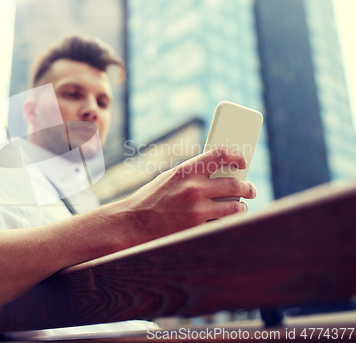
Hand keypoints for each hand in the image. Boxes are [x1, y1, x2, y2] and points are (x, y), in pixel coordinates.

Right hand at [124, 148, 256, 239]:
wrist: (133, 223)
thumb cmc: (151, 199)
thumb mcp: (170, 179)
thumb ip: (193, 175)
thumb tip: (219, 173)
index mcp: (186, 170)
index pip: (220, 155)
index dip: (237, 156)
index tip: (243, 161)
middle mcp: (194, 188)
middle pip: (234, 184)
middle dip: (247, 187)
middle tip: (250, 190)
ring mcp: (197, 209)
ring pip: (234, 206)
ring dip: (241, 206)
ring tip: (241, 205)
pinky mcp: (198, 227)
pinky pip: (222, 222)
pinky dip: (226, 221)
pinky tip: (225, 220)